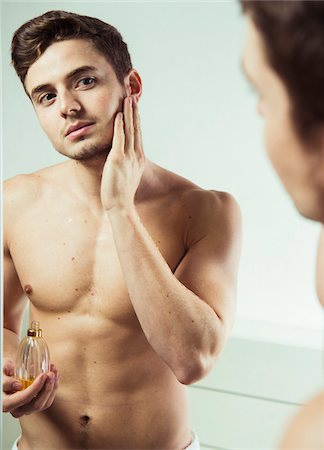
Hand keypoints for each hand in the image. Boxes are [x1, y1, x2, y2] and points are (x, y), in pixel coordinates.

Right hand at [3, 358, 58, 417]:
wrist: (6, 379)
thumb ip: (6, 380)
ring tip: (54, 371)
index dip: (35, 388)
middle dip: (47, 388)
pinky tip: (55, 375)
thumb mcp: (1, 375)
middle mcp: (18, 410)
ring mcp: (28, 409)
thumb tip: (17, 385)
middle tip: (51, 373)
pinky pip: (48, 400)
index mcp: (7, 403)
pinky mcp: (36, 404)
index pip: (24, 398)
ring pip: (45, 403)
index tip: (43, 375)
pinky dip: (54, 387)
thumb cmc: (3, 376)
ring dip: (53, 387)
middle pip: (37, 404)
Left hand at [101, 95, 144, 211]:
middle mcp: (135, 156)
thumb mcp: (125, 177)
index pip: (137, 135)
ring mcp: (128, 157)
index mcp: (137, 160)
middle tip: (132, 97)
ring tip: (128, 99)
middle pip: (135, 129)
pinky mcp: (118, 160)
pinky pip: (120, 139)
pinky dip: (120, 126)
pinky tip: (119, 115)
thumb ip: (123, 166)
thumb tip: (118, 160)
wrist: (120, 205)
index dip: (136, 120)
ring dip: (129, 113)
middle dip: (134, 112)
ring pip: (129, 131)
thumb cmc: (120, 195)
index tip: (134, 108)